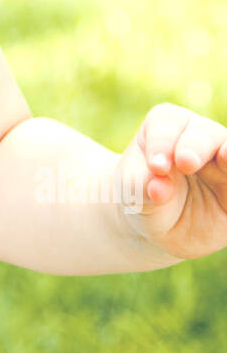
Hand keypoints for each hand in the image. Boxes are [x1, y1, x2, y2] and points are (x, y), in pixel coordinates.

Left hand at [118, 102, 226, 259]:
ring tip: (224, 157)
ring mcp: (220, 160)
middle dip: (195, 145)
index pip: (165, 123)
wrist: (162, 230)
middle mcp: (196, 137)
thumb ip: (143, 188)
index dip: (162, 142)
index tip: (156, 167)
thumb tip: (158, 189)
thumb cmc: (145, 200)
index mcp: (165, 129)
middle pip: (202, 131)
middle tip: (185, 162)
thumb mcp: (136, 196)